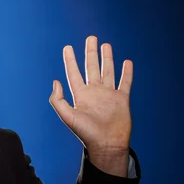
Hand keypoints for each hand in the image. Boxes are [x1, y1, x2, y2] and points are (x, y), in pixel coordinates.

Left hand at [49, 36, 132, 174]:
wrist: (107, 145)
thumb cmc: (86, 133)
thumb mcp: (67, 116)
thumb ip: (58, 99)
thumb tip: (56, 81)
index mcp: (80, 94)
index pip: (74, 72)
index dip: (70, 60)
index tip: (68, 47)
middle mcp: (94, 91)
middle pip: (91, 67)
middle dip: (90, 52)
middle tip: (91, 38)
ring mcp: (108, 94)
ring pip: (108, 71)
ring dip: (107, 58)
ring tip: (106, 45)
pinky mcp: (122, 99)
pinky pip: (124, 82)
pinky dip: (126, 72)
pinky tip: (127, 62)